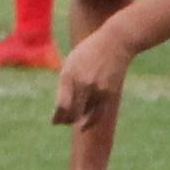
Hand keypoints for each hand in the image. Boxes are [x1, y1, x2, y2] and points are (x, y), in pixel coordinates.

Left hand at [50, 20, 131, 136]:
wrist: (114, 43)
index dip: (57, 118)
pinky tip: (84, 126)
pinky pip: (98, 114)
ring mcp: (97, 89)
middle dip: (66, 120)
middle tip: (62, 122)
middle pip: (73, 113)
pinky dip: (90, 122)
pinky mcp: (109, 93)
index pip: (62, 106)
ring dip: (77, 121)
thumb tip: (61, 108)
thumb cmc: (89, 52)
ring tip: (73, 122)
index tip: (55, 121)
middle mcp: (83, 83)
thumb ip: (65, 83)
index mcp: (69, 75)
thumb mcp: (71, 63)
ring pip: (85, 115)